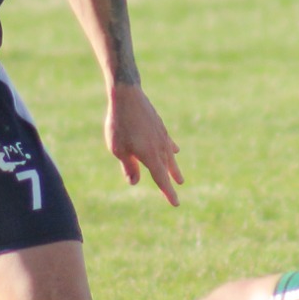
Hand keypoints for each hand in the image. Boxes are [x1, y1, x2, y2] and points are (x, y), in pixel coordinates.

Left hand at [105, 82, 183, 205]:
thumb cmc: (119, 124)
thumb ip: (128, 166)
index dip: (168, 192)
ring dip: (174, 167)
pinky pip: (167, 142)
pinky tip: (175, 149)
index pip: (161, 179)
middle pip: (167, 168)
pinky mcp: (159, 126)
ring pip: (170, 156)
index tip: (175, 203)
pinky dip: (171, 149)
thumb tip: (134, 182)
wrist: (128, 96)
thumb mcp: (118, 149)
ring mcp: (161, 135)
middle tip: (179, 187)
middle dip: (172, 179)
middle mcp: (160, 147)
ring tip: (179, 176)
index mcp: (150, 156)